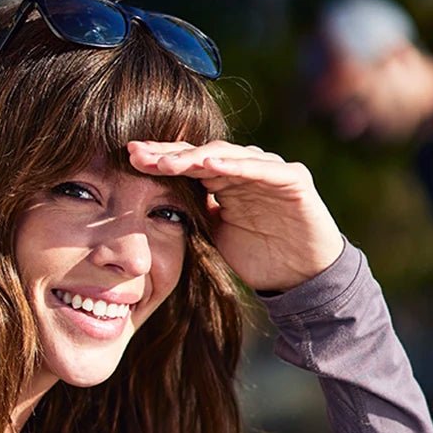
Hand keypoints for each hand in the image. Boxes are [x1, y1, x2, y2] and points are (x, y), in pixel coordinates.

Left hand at [126, 140, 343, 292]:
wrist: (303, 278)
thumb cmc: (261, 257)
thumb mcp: (217, 235)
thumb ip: (195, 214)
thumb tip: (157, 205)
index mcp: (225, 181)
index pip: (188, 164)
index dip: (159, 161)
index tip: (128, 159)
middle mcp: (245, 169)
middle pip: (201, 154)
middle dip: (168, 154)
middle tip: (137, 154)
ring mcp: (269, 171)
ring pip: (227, 156)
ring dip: (195, 157)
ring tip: (167, 161)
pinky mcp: (293, 179)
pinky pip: (262, 168)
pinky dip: (236, 165)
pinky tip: (210, 164)